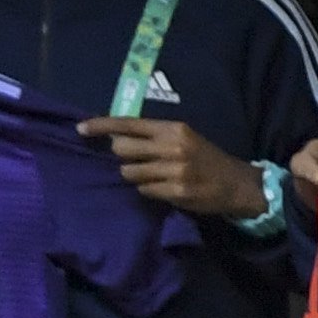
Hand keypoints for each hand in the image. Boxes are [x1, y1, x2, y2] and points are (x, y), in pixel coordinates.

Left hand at [83, 112, 268, 222]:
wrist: (237, 184)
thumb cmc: (206, 158)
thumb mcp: (185, 137)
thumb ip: (155, 137)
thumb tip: (117, 139)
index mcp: (173, 129)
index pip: (129, 124)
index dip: (102, 126)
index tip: (81, 128)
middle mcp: (172, 147)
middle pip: (122, 150)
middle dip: (121, 156)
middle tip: (134, 159)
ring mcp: (174, 171)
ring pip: (129, 173)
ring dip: (135, 175)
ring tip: (153, 175)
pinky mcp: (176, 192)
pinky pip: (144, 190)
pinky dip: (148, 189)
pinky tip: (164, 188)